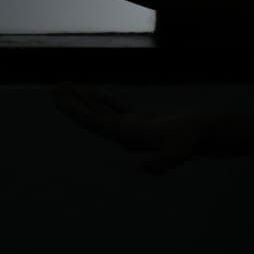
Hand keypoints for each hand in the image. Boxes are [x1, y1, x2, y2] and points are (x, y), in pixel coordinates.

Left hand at [51, 85, 210, 174]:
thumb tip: (142, 168)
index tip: (60, 100)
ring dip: (81, 99)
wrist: (202, 136)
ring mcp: (128, 127)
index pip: (94, 123)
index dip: (76, 112)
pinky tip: (88, 91)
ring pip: (98, 110)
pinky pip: (112, 106)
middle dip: (71, 103)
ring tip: (63, 86)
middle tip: (51, 89)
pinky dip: (99, 98)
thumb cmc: (190, 142)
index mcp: (126, 136)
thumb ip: (161, 163)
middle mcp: (122, 134)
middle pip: (90, 117)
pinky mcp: (137, 120)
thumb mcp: (178, 153)